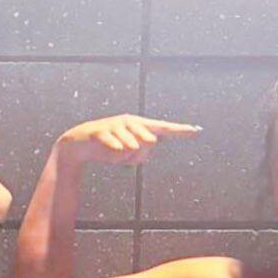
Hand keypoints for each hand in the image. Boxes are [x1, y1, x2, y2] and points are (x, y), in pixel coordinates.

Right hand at [56, 114, 200, 166]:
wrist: (80, 144)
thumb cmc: (109, 148)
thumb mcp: (129, 156)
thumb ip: (142, 154)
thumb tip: (149, 142)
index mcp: (140, 126)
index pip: (164, 128)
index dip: (180, 130)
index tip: (196, 130)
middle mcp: (131, 121)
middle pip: (148, 142)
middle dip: (137, 154)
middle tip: (122, 153)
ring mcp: (116, 124)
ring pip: (132, 146)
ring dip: (123, 156)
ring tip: (113, 152)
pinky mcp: (102, 130)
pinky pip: (116, 145)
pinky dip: (115, 151)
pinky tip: (111, 149)